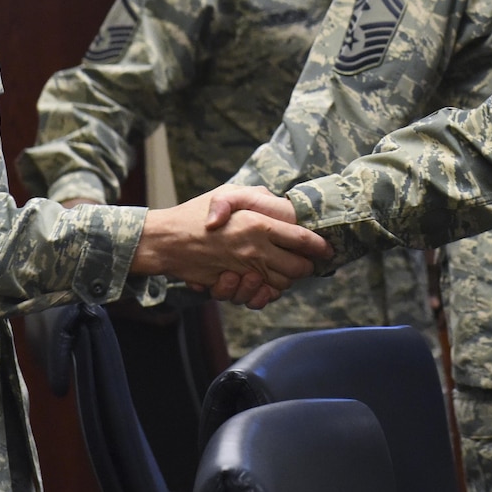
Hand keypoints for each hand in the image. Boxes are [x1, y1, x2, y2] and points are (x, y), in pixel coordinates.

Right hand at [128, 190, 328, 307]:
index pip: (302, 239)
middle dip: (304, 267)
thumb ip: (255, 196)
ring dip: (283, 281)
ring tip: (277, 270)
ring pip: (281, 285)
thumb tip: (278, 201)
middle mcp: (255, 250)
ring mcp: (243, 270)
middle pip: (298, 269)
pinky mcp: (232, 286)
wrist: (164, 241)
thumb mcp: (226, 193)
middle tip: (302, 261)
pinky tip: (259, 284)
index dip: (319, 247)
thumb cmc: (194, 214)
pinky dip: (262, 295)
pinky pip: (258, 298)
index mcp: (259, 224)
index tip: (327, 249)